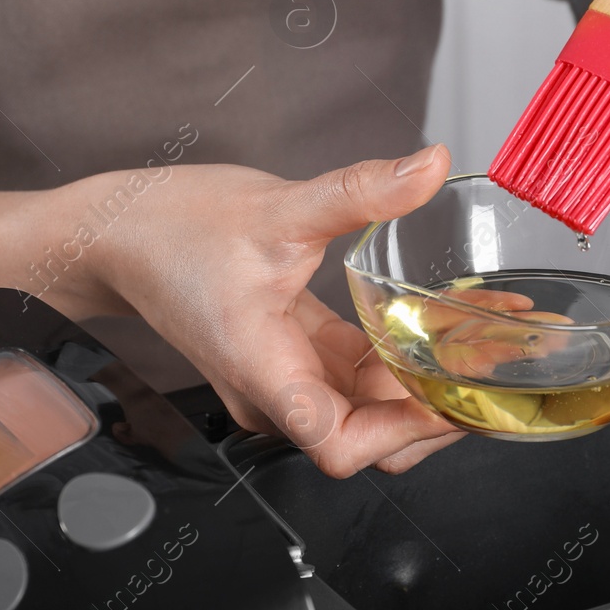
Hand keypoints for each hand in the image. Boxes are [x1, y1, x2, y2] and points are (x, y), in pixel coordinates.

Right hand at [0, 144, 463, 476]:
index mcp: (265, 372)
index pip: (342, 445)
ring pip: (368, 402)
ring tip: (492, 342)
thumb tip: (429, 165)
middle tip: (500, 368)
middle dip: (437, 407)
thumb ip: (360, 192)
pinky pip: (354, 369)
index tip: (457, 400)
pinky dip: (400, 353)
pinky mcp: (288, 352)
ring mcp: (282, 374)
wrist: (108, 231)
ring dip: (427, 378)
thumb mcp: (276, 207)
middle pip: (369, 433)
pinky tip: (445, 321)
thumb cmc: (167, 230)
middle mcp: (275, 389)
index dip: (405, 433)